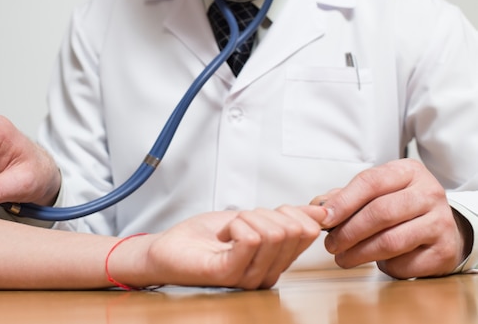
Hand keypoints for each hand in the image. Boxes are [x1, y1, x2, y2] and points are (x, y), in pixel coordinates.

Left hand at [112, 205, 325, 289]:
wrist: (166, 251)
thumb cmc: (204, 238)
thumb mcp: (251, 219)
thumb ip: (284, 217)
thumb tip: (320, 210)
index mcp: (276, 261)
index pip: (308, 231)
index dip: (289, 211)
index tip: (264, 213)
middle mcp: (268, 273)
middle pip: (294, 230)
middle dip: (266, 213)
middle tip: (241, 221)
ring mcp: (250, 277)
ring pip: (274, 233)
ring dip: (247, 218)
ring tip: (229, 230)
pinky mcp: (229, 274)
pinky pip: (250, 240)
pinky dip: (235, 225)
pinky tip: (223, 237)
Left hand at [311, 159, 469, 278]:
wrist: (443, 228)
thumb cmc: (401, 207)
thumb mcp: (378, 192)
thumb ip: (346, 196)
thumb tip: (318, 207)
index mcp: (409, 171)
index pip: (370, 182)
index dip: (343, 202)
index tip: (324, 218)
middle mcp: (429, 193)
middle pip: (380, 212)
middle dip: (348, 231)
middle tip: (331, 245)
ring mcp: (441, 222)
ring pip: (391, 240)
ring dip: (359, 253)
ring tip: (343, 258)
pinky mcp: (444, 251)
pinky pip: (405, 262)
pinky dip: (385, 266)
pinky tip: (376, 262)